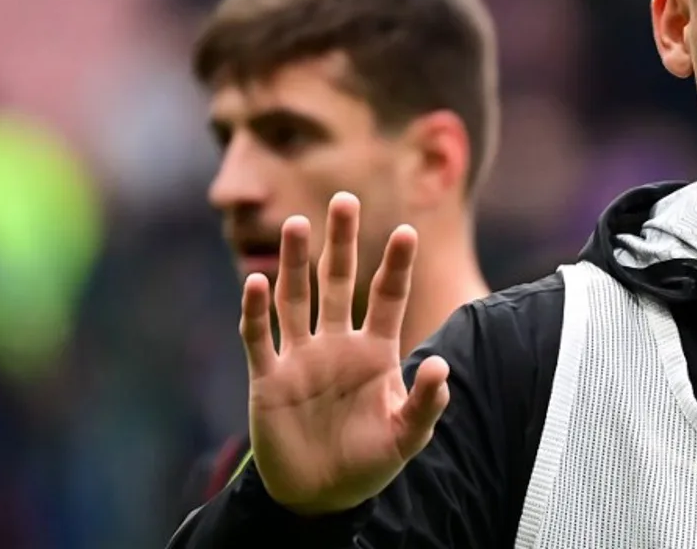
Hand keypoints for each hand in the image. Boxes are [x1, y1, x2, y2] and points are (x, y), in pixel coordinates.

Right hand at [240, 192, 450, 514]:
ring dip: (295, 262)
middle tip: (345, 200)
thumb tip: (441, 366)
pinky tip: (256, 282)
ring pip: (296, 299)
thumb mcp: (406, 437)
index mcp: (375, 351)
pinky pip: (260, 338)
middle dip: (341, 243)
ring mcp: (301, 358)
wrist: (321, 497)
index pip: (387, 297)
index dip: (396, 265)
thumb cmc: (369, 463)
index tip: (407, 231)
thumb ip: (425, 404)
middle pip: (338, 282)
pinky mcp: (268, 379)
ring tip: (297, 223)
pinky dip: (256, 312)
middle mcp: (337, 344)